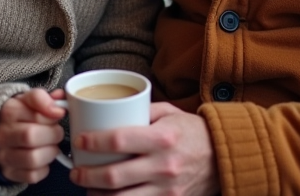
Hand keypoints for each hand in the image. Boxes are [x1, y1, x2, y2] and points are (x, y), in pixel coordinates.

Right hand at [0, 89, 65, 183]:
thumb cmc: (18, 117)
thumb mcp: (27, 100)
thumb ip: (43, 98)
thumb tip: (59, 105)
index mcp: (8, 111)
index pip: (35, 113)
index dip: (52, 115)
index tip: (58, 114)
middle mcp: (2, 134)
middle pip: (31, 136)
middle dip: (53, 135)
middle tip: (56, 132)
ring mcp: (4, 155)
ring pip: (32, 158)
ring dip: (50, 153)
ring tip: (50, 146)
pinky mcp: (9, 173)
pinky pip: (32, 175)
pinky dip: (44, 168)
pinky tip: (42, 159)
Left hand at [70, 102, 218, 195]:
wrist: (223, 157)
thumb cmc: (193, 132)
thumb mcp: (170, 113)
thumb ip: (141, 111)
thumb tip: (108, 110)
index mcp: (163, 138)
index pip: (119, 140)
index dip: (94, 142)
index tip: (79, 141)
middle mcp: (164, 166)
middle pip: (115, 176)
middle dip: (87, 176)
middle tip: (76, 171)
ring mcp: (167, 190)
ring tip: (88, 188)